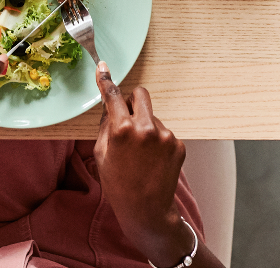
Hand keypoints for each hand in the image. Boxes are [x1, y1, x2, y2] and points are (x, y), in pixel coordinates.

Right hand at [94, 62, 191, 266]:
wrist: (147, 211)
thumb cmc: (118, 185)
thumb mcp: (101, 154)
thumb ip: (105, 125)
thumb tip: (109, 106)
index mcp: (122, 129)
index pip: (113, 96)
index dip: (106, 81)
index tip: (103, 68)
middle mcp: (146, 128)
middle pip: (141, 95)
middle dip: (133, 101)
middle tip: (128, 118)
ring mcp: (165, 136)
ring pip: (152, 116)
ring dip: (146, 126)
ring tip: (140, 154)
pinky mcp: (178, 144)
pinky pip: (163, 132)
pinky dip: (157, 141)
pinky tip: (152, 160)